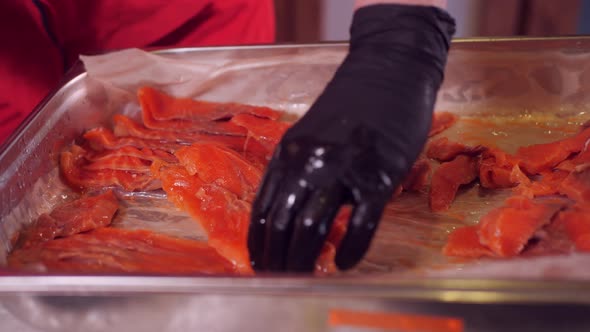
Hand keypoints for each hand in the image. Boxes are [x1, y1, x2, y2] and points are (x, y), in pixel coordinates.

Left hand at [248, 4, 455, 271]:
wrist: (388, 71)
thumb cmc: (350, 106)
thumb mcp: (310, 134)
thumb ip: (298, 169)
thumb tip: (292, 214)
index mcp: (287, 153)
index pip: (263, 209)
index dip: (258, 244)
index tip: (258, 264)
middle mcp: (308, 162)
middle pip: (283, 224)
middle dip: (277, 260)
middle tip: (279, 279)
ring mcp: (343, 169)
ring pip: (313, 228)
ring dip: (305, 260)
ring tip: (305, 277)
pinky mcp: (378, 175)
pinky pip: (360, 224)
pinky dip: (351, 250)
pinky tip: (345, 264)